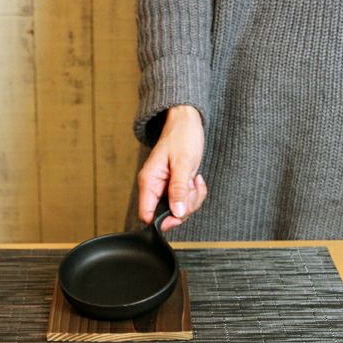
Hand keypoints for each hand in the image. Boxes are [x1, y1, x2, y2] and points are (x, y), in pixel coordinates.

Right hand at [137, 105, 206, 231]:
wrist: (187, 122)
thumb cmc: (182, 136)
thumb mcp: (183, 164)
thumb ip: (179, 190)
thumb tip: (177, 213)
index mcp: (149, 181)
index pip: (146, 214)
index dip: (162, 220)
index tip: (179, 214)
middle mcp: (154, 187)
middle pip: (166, 215)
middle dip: (184, 207)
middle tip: (191, 189)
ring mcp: (165, 188)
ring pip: (178, 209)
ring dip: (192, 199)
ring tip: (194, 180)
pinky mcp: (175, 187)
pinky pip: (185, 200)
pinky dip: (195, 194)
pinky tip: (196, 179)